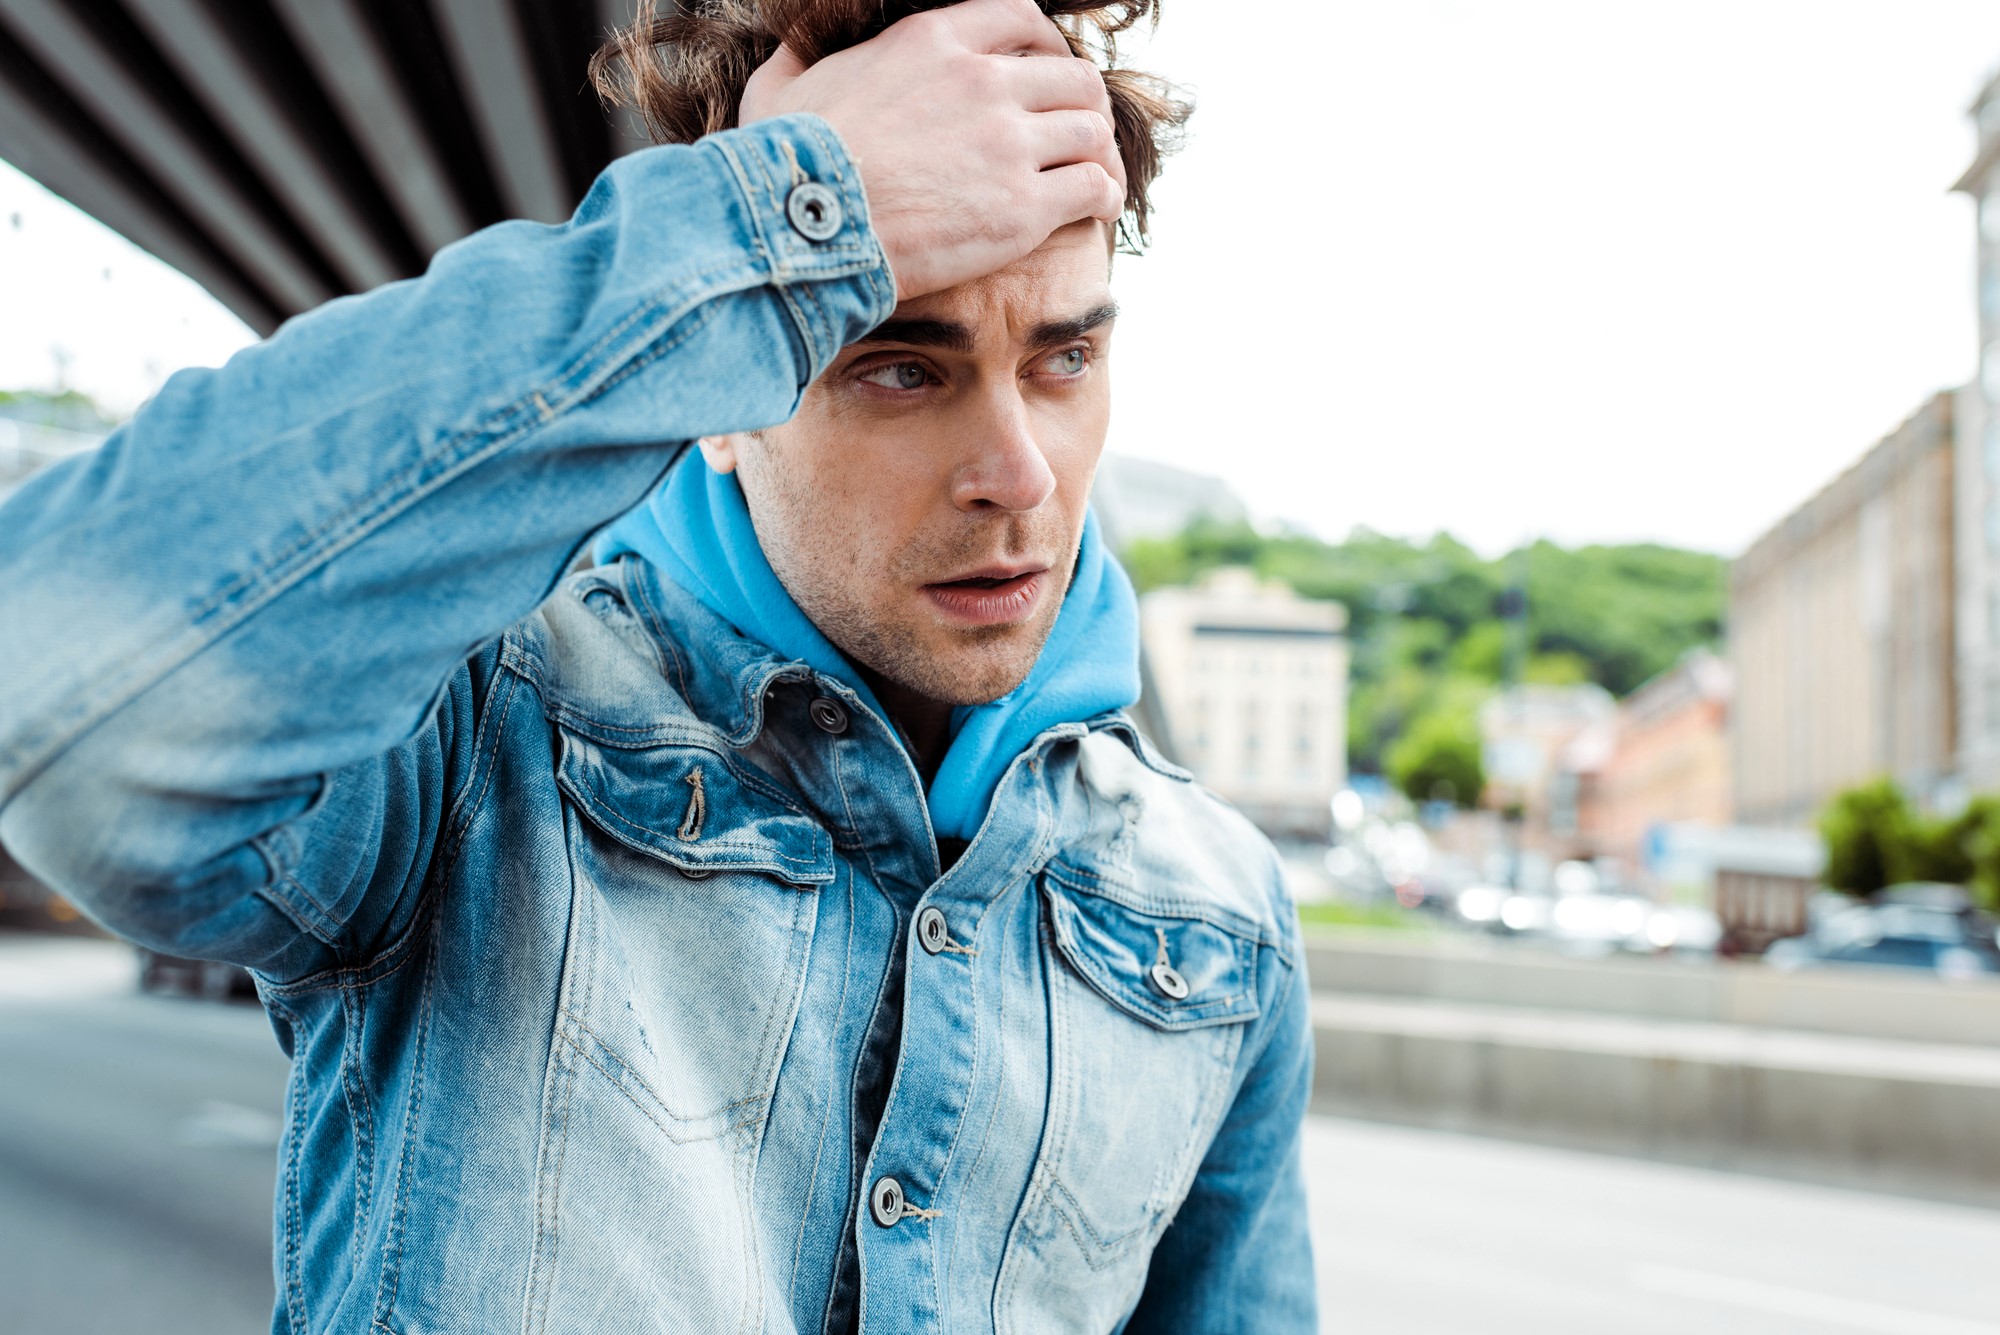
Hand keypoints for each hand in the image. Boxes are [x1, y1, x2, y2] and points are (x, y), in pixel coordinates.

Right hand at [739, 0, 1125, 300]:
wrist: (801, 231)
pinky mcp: (1023, 206)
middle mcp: (981, 81)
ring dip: (1100, 152)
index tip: (1049, 73)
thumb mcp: (780, 87)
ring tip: (1097, 177)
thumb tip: (792, 48)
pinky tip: (1097, 210)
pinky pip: (1093, 186)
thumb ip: (799, 58)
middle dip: (1083, 104)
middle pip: (1071, 75)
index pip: (1020, 18)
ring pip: (1092, 128)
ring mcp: (1007, 142)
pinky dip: (1104, 195)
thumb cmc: (784, 168)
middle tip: (1080, 135)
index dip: (1047, 45)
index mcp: (932, 41)